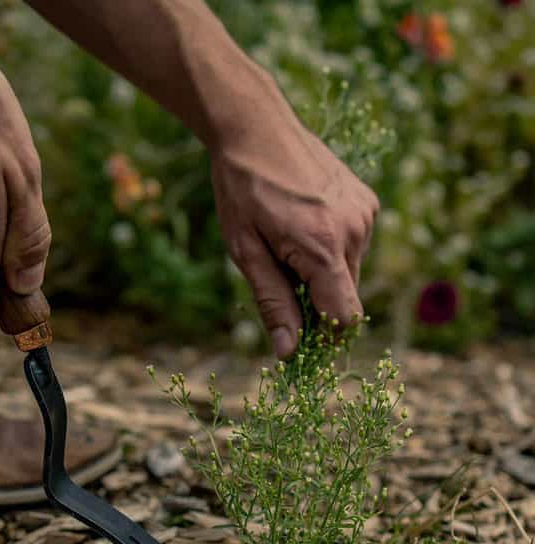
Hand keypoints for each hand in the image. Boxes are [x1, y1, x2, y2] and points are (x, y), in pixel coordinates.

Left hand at [210, 70, 378, 357]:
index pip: (344, 317)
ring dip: (322, 275)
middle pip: (346, 297)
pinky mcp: (366, 200)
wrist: (255, 127)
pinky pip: (353, 245)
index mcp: (324, 248)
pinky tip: (302, 226)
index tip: (299, 338)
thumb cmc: (242, 190)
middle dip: (316, 303)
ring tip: (286, 244)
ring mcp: (365, 212)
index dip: (324, 337)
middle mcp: (355, 231)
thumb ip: (272, 303)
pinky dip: (331, 250)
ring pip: (350, 272)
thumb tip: (289, 352)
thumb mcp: (246, 252)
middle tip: (278, 279)